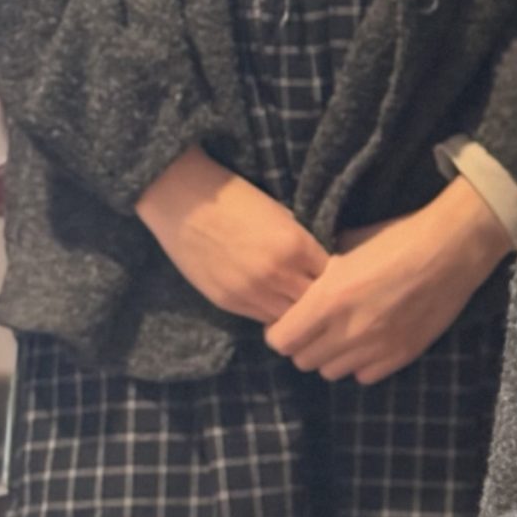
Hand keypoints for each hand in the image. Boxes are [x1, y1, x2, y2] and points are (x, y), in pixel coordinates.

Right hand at [136, 145, 327, 322]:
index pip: (332, 277)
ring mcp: (251, 292)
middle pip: (314, 304)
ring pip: (289, 318)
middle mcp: (277, 275)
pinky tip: (271, 300)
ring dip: (294, 311)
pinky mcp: (228, 302)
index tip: (332, 276)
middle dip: (318, 300)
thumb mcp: (281, 213)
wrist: (182, 200)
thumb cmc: (234, 198)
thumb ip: (302, 243)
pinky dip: (271, 312)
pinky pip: (261, 318)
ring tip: (293, 300)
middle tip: (316, 295)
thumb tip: (321, 264)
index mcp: (296, 246)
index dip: (334, 278)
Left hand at [263, 177, 511, 384]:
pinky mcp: (401, 355)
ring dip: (331, 356)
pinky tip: (368, 342)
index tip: (288, 320)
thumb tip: (303, 278)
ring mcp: (376, 347)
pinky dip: (360, 363)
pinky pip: (365, 376)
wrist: (450, 249)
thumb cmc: (398, 238)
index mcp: (328, 300)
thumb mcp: (347, 245)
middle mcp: (348, 331)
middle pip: (303, 361)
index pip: (281, 341)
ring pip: (332, 372)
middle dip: (303, 345)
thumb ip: (319, 271)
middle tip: (314, 327)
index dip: (280, 331)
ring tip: (342, 336)